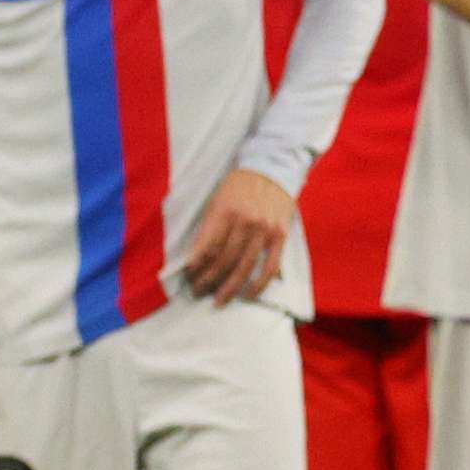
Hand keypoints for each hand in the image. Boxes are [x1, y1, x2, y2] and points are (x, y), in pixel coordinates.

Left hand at [177, 169, 294, 303]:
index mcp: (223, 212)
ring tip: (218, 300)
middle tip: (197, 292)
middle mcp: (244, 222)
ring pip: (244, 267)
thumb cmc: (238, 187)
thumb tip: (197, 259)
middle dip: (208, 280)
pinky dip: (259, 284)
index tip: (188, 278)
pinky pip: (270, 266)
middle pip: (223, 260)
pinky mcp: (280, 236)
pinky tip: (248, 295)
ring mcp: (264, 230)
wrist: (271, 169)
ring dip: (229, 287)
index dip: (196, 267)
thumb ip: (209, 228)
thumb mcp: (217, 201)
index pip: (206, 247)